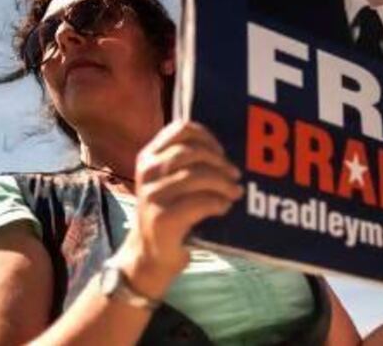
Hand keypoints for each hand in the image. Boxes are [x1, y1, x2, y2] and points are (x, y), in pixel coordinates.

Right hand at [115, 120, 242, 298]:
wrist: (150, 254)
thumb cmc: (168, 211)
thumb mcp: (169, 180)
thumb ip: (188, 163)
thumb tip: (227, 156)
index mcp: (149, 156)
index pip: (180, 129)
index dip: (206, 137)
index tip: (221, 152)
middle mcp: (147, 172)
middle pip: (193, 153)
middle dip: (220, 163)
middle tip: (235, 176)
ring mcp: (153, 196)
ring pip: (197, 177)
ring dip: (223, 184)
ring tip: (235, 193)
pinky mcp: (163, 219)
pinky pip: (199, 203)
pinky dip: (218, 203)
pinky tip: (224, 208)